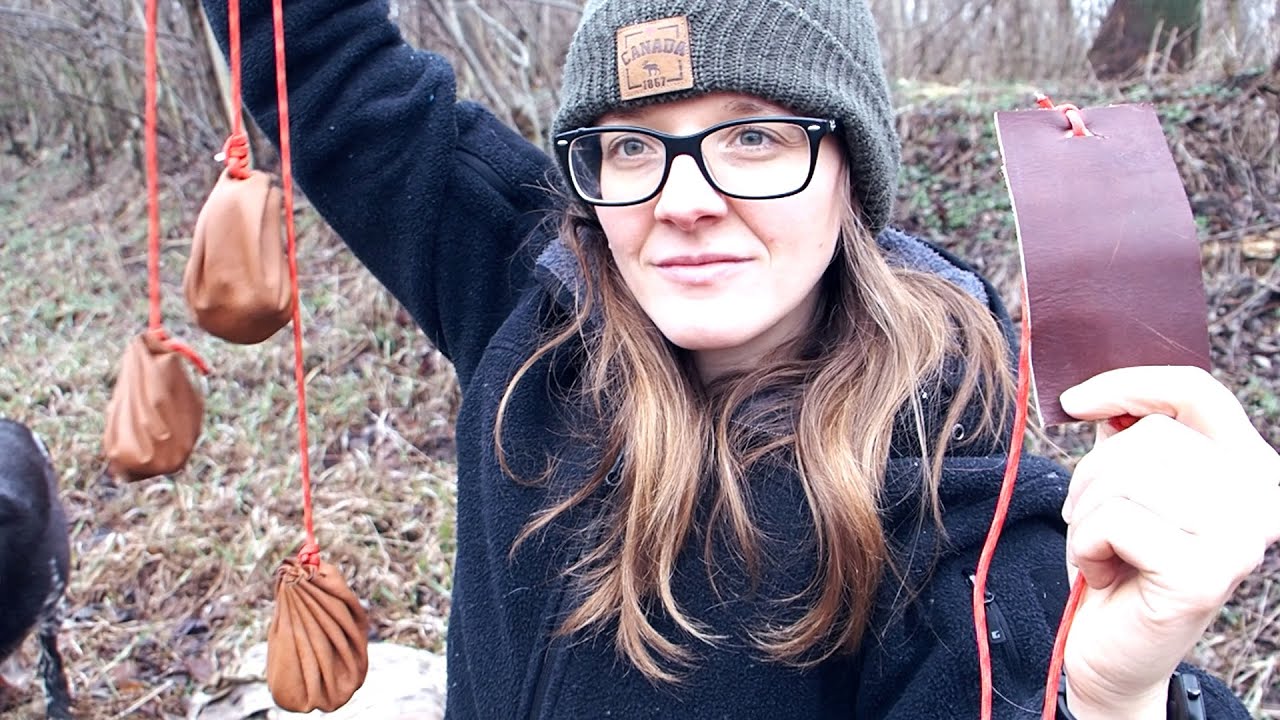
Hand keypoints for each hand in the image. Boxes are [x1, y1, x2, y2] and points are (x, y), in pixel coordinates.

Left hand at [1055, 366, 1279, 718]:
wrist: (1113, 649)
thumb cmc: (1118, 561)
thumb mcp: (1125, 483)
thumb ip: (1128, 432)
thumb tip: (1098, 390)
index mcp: (1249, 468)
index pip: (1195, 391)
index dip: (1129, 384)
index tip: (1075, 402)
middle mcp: (1260, 501)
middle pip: (1148, 435)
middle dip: (1094, 473)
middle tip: (1094, 521)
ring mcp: (1238, 539)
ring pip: (1124, 475)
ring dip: (1087, 513)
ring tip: (1105, 549)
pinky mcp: (1202, 575)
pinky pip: (1112, 520)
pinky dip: (1086, 545)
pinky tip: (1104, 574)